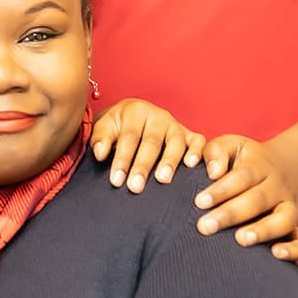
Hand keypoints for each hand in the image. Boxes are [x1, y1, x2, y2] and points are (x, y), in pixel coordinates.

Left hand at [91, 97, 205, 191]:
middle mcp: (158, 116)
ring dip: (169, 161)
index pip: (129, 137)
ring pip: (175, 142)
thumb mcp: (105, 127)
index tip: (116, 180)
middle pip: (151, 142)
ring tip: (162, 179)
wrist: (133, 117)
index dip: (122, 159)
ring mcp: (176, 125)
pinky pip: (198, 141)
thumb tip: (100, 154)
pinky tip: (191, 166)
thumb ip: (101, 139)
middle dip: (142, 166)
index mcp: (136, 111)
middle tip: (135, 187)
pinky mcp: (189, 134)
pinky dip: (197, 152)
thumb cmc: (118, 126)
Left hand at [195, 133, 297, 259]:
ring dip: (263, 231)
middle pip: (258, 200)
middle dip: (231, 214)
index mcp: (260, 165)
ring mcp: (291, 207)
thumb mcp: (232, 145)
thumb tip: (213, 172)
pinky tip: (276, 254)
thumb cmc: (246, 159)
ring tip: (241, 240)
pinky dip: (297, 250)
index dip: (221, 190)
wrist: (288, 165)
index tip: (199, 202)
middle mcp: (278, 187)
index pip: (241, 177)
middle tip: (205, 226)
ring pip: (283, 220)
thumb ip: (217, 152)